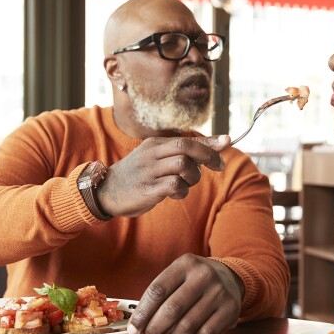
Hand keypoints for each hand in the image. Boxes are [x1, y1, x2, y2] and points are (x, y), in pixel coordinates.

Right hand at [97, 135, 229, 217]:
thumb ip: (181, 155)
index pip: (187, 139)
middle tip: (218, 166)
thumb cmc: (138, 176)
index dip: (210, 142)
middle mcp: (152, 154)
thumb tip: (214, 148)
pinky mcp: (147, 189)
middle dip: (208, 155)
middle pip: (186, 147)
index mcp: (155, 144)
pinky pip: (174, 185)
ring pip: (183, 165)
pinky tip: (176, 194)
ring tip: (186, 184)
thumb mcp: (156, 160)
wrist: (105, 191)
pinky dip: (182, 191)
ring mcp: (149, 171)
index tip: (228, 142)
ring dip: (193, 176)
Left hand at [126, 253, 243, 333]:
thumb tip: (139, 324)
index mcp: (185, 264)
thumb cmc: (194, 281)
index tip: (133, 329)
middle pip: (171, 310)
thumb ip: (159, 295)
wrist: (230, 277)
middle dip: (154, 329)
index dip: (142, 314)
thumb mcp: (178, 275)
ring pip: (187, 326)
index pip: (157, 291)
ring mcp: (219, 293)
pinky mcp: (231, 310)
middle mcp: (204, 276)